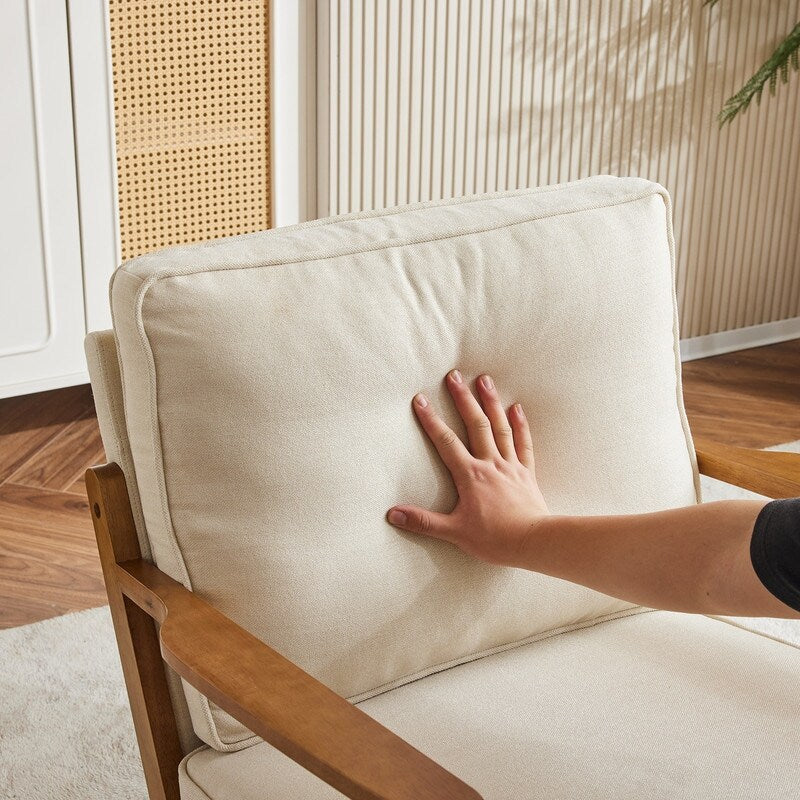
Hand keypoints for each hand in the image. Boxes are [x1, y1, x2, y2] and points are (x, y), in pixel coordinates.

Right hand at [387, 370, 549, 566]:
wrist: (534, 543)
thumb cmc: (494, 539)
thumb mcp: (454, 532)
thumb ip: (423, 522)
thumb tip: (393, 514)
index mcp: (470, 475)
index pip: (446, 441)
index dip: (431, 420)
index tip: (421, 399)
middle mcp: (490, 464)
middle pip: (475, 424)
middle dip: (463, 399)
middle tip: (454, 375)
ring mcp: (510, 465)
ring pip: (500, 427)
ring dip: (491, 402)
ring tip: (484, 380)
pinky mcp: (526, 473)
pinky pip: (523, 443)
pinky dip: (520, 425)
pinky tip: (516, 408)